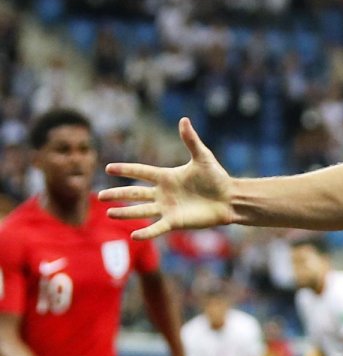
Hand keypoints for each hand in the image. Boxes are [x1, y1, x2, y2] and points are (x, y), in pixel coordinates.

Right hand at [101, 118, 233, 239]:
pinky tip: (133, 235)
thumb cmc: (217, 177)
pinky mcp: (175, 222)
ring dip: (125, 213)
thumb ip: (191, 140)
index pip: (141, 172)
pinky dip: (146, 233)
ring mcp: (168, 208)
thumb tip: (183, 120)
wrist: (230, 198)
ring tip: (109, 213)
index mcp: (166, 176)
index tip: (108, 167)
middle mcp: (163, 193)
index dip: (126, 170)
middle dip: (118, 195)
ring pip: (141, 211)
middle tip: (100, 195)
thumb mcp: (203, 157)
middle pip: (135, 194)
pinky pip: (157, 228)